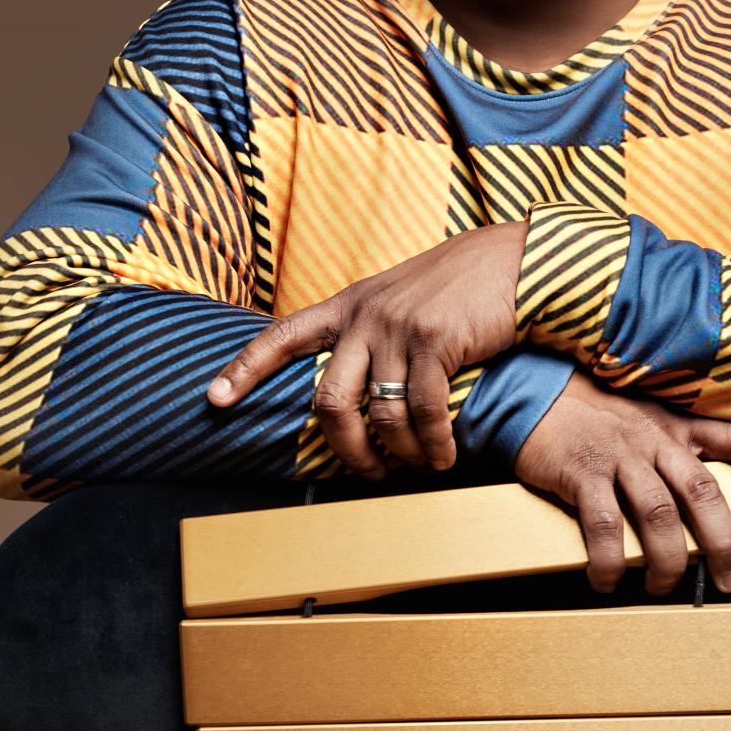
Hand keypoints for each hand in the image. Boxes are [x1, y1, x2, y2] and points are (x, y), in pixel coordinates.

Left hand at [205, 220, 528, 477]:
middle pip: (328, 401)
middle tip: (367, 472)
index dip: (244, 369)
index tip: (213, 401)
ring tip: (417, 466)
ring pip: (378, 414)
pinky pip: (425, 411)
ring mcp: (398, 326)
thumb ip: (373, 330)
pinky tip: (445, 456)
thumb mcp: (403, 297)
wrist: (517, 258)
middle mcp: (364, 315)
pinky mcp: (435, 339)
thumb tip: (358, 381)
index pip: (281, 335)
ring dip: (399, 454)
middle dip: (345, 450)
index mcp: (349, 305)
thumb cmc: (463, 286)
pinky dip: (434, 444)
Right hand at [514, 369, 730, 595]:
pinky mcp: (581, 472)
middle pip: (704, 493)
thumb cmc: (586, 412)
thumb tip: (695, 497)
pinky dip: (609, 562)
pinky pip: (603, 526)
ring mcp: (618, 455)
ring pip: (659, 516)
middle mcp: (654, 438)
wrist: (528, 389)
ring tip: (663, 587)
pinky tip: (606, 581)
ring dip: (666, 562)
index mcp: (674, 424)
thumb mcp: (639, 415)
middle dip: (725, 542)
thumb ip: (669, 445)